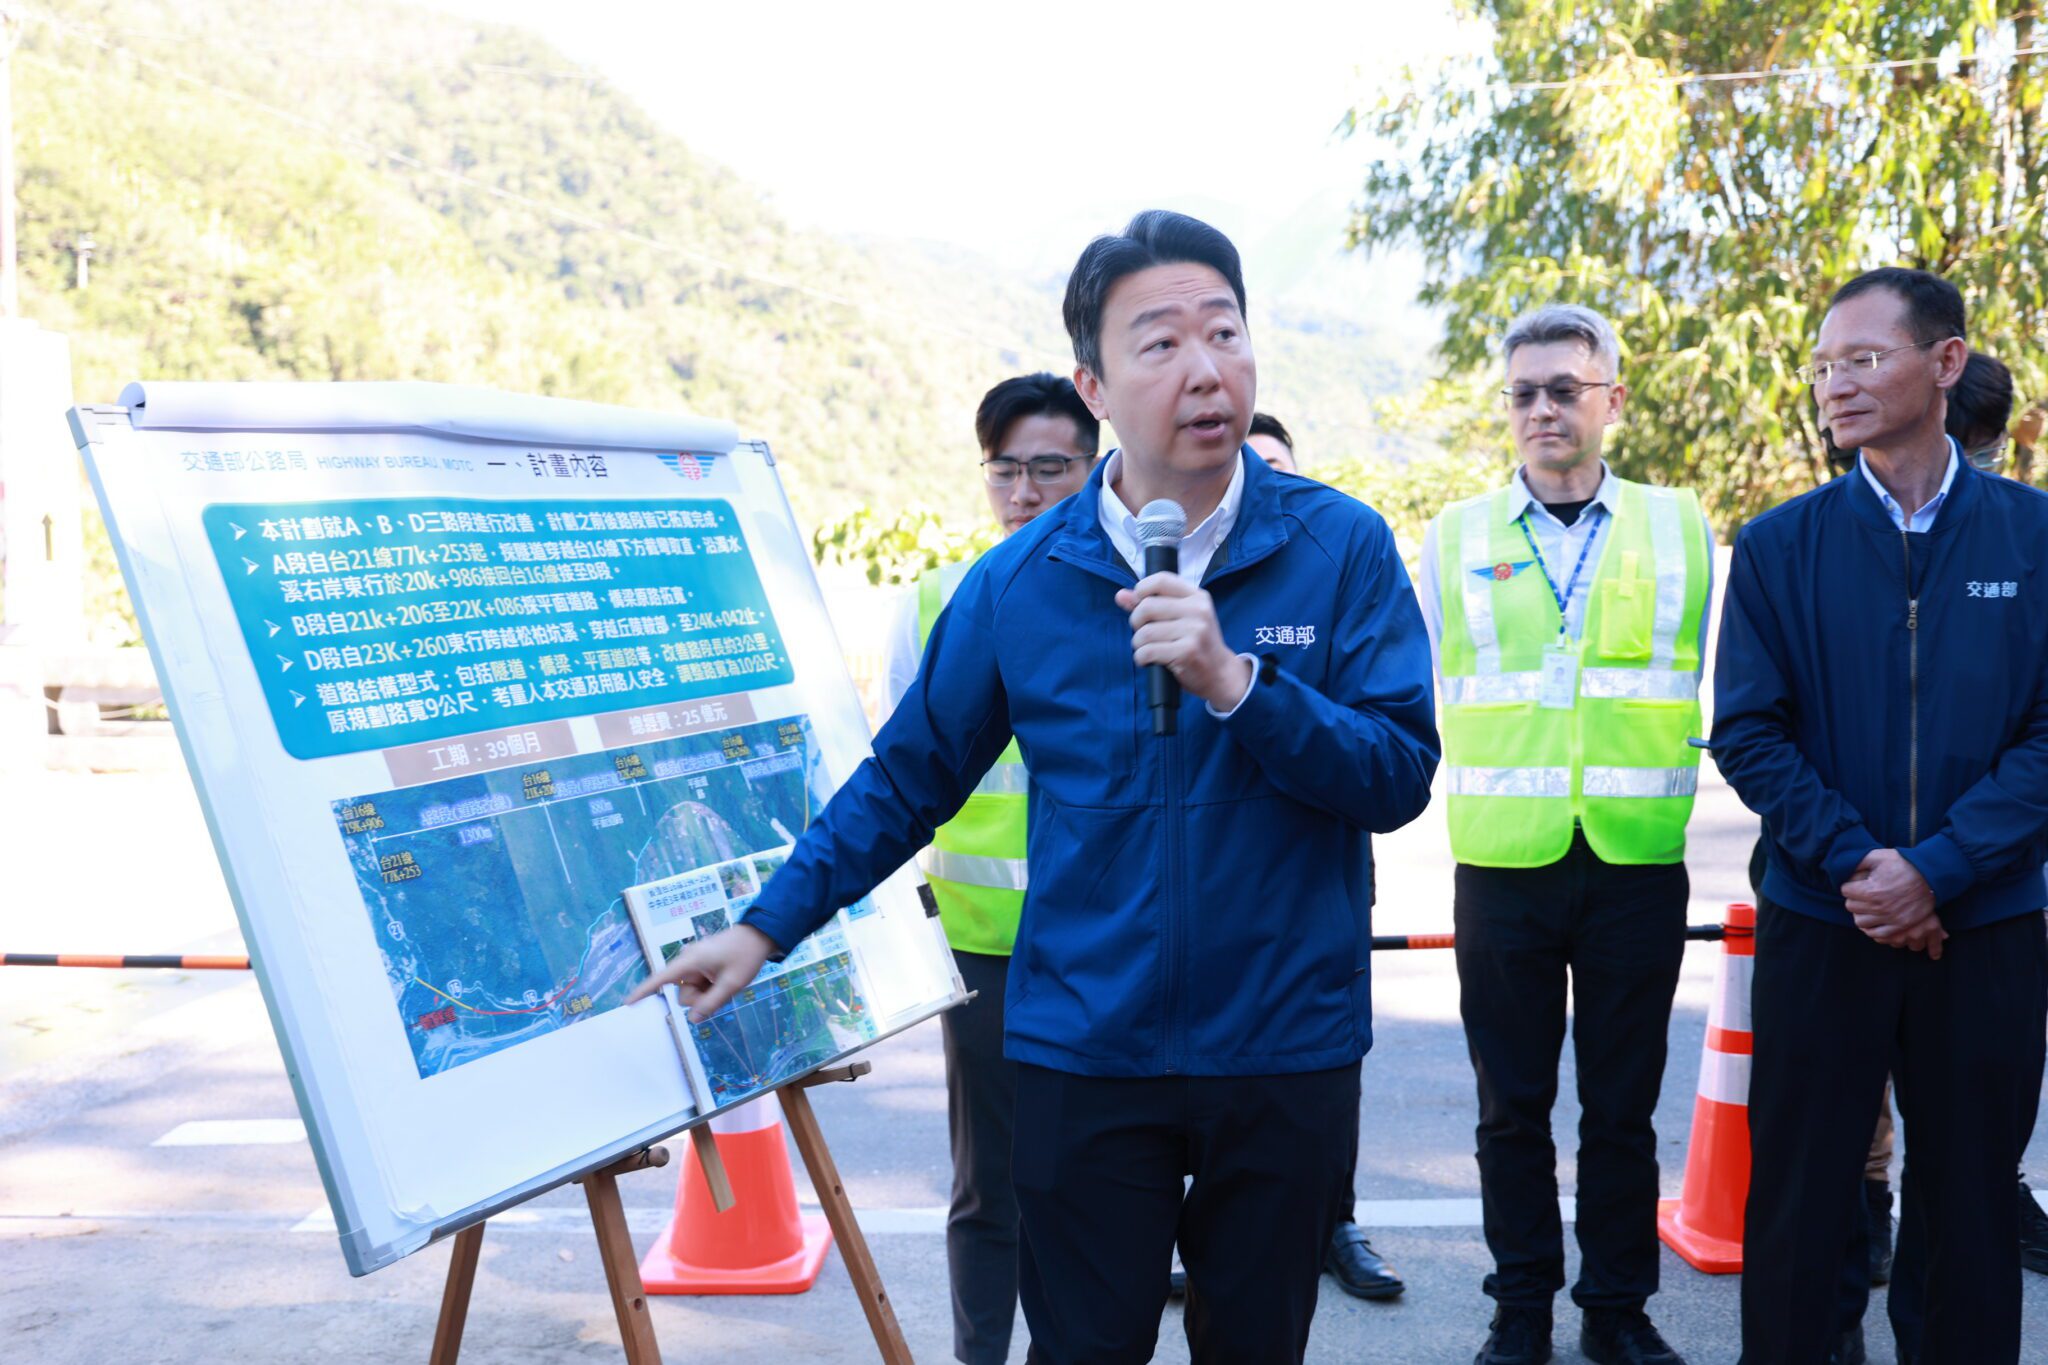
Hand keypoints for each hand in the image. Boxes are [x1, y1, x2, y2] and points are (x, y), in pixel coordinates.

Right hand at [624, 924, 776, 1019]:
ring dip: (708, 993)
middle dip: (701, 998)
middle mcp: (687, 961)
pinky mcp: (701, 966)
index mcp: (690, 961)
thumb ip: (711, 1003)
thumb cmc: (745, 956)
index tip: (628, 1002)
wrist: (760, 936)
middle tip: (723, 987)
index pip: (661, 979)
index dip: (644, 991)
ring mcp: (694, 963)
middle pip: (683, 994)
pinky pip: (699, 986)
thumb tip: (693, 1020)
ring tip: (725, 980)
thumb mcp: (731, 984)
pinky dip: (710, 988)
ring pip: (692, 992)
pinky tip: (723, 978)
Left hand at [1114, 573, 1252, 710]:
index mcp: (1197, 597)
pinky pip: (1148, 652)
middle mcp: (1198, 610)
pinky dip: (1141, 658)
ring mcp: (1195, 631)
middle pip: (1146, 606)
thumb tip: (1120, 595)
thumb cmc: (1195, 643)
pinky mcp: (1188, 652)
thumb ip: (1150, 604)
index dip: (1142, 590)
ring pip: (1144, 632)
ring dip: (1138, 644)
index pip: (1161, 580)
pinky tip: (1149, 660)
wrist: (1220, 673)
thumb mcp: (1179, 618)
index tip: (1140, 605)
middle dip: (1136, 622)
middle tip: (1144, 634)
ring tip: (1147, 649)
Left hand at [1842, 849, 1944, 958]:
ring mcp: (1891, 918)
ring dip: (1861, 914)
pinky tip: (1874, 920)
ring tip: (1867, 906)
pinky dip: (1873, 929)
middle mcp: (1879, 907)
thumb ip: (1859, 861)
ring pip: (1861, 923)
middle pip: (1851, 907)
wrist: (1931, 876)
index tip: (1856, 883)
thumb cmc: (1904, 864)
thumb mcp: (1879, 856)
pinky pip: (1878, 934)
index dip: (1850, 885)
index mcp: (1871, 890)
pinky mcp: (1901, 926)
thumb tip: (1844, 868)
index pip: (1845, 891)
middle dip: (1854, 898)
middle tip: (1862, 893)